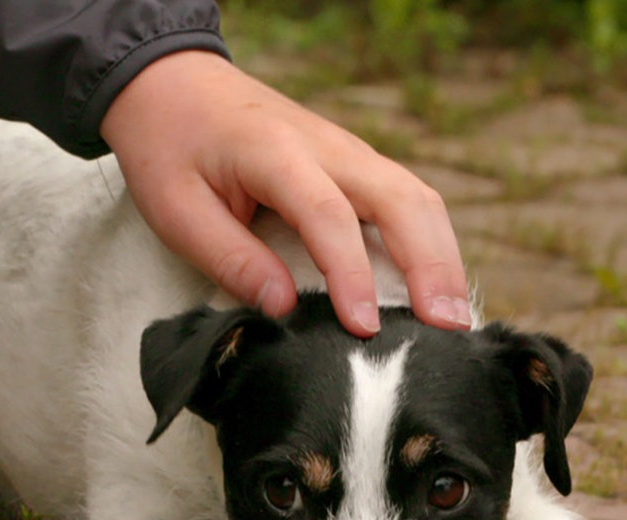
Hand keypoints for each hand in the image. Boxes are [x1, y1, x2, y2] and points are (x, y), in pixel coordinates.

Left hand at [100, 51, 469, 336]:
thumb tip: (284, 308)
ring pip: (418, 199)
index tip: (364, 328)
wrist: (177, 84)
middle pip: (402, 200)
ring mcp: (350, 153)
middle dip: (432, 267)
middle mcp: (329, 148)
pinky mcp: (356, 165)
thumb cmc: (171, 147)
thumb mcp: (176, 209)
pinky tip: (436, 281)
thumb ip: (230, 258)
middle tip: (448, 327)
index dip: (351, 275)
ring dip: (443, 257)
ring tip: (455, 315)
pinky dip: (431, 242)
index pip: (329, 216)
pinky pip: (409, 200)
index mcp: (277, 154)